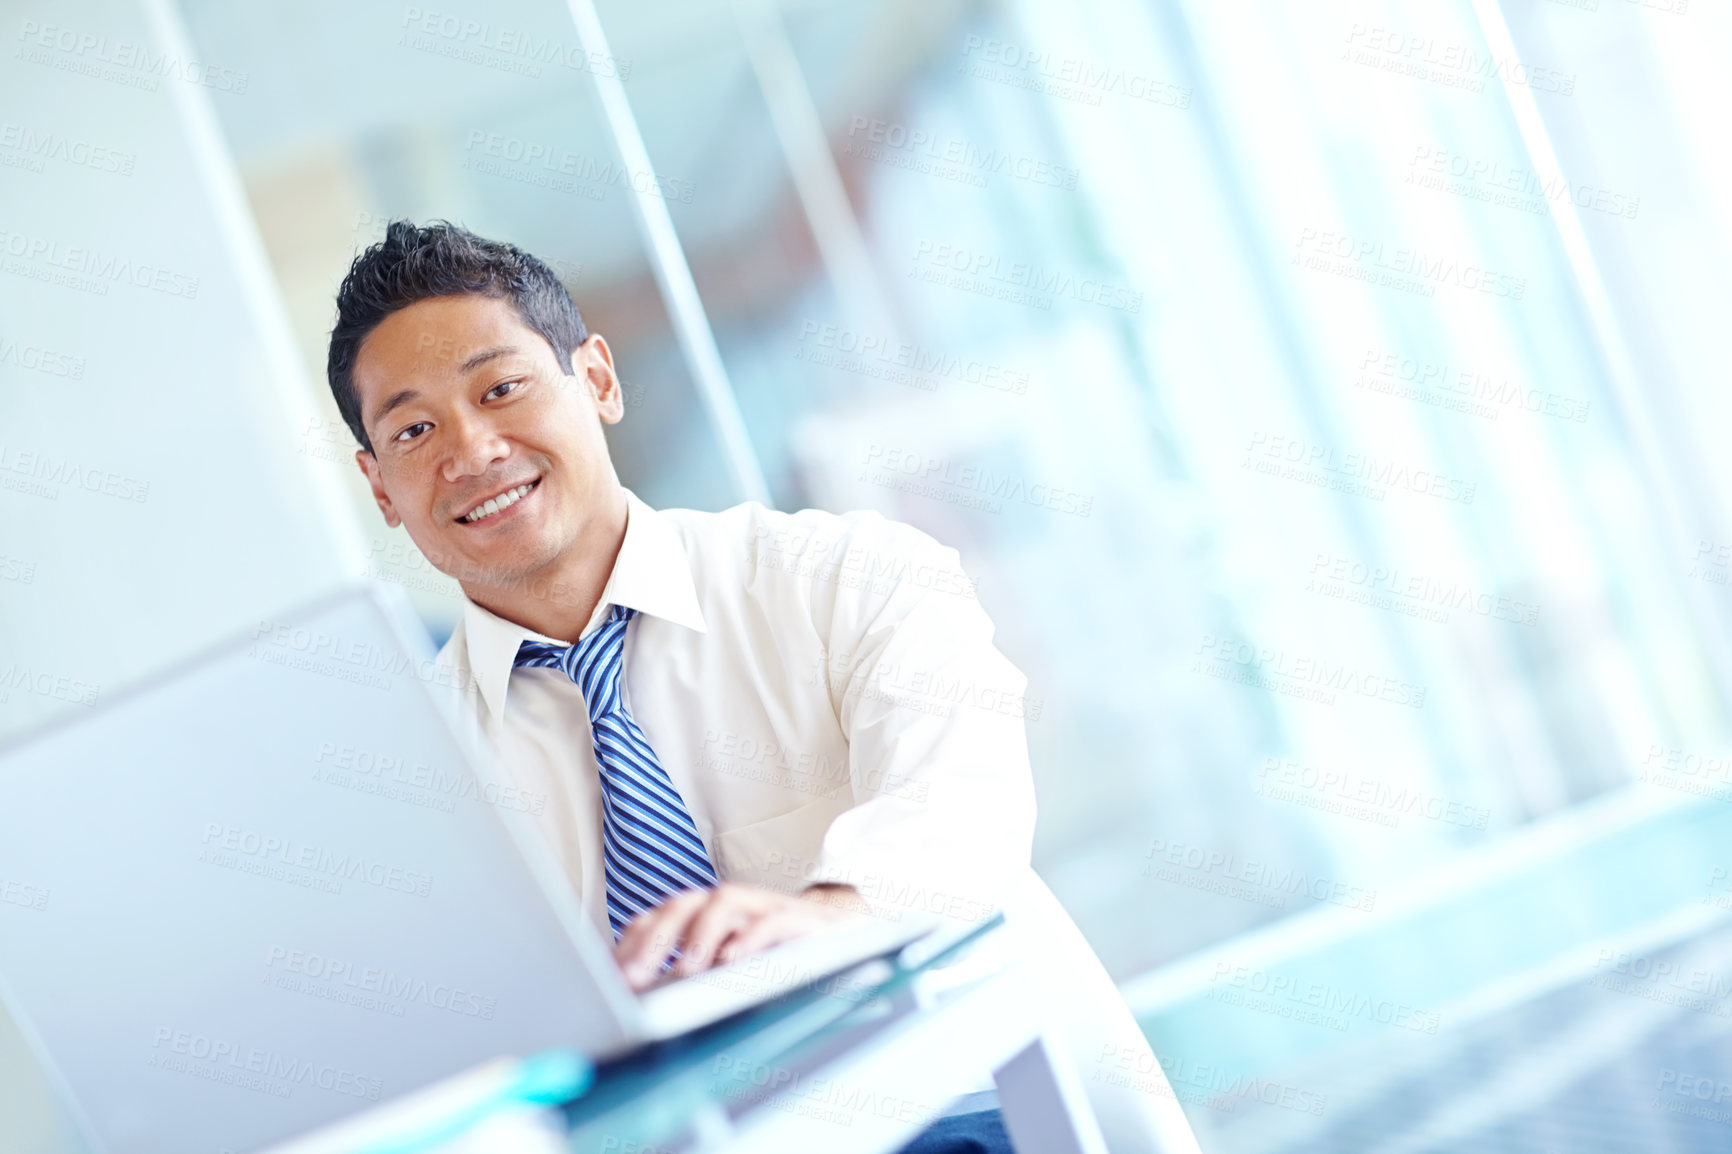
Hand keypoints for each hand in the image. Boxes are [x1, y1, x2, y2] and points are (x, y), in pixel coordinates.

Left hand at [612, 882, 868, 991]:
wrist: (844, 935)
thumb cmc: (774, 956)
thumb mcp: (726, 966)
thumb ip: (686, 974)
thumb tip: (635, 1000)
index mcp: (706, 915)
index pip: (659, 917)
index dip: (632, 944)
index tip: (611, 977)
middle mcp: (732, 906)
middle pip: (684, 905)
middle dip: (654, 940)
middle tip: (632, 978)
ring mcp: (766, 908)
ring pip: (725, 901)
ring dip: (699, 935)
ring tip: (684, 970)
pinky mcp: (803, 921)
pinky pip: (774, 921)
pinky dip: (751, 938)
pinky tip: (733, 962)